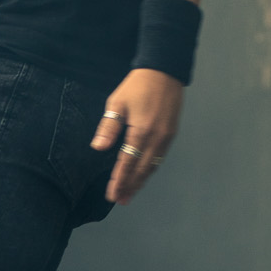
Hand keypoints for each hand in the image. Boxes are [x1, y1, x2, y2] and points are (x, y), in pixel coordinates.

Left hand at [91, 67, 183, 203]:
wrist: (165, 70)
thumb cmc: (137, 85)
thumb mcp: (117, 103)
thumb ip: (108, 127)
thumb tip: (98, 148)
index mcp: (141, 132)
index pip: (127, 163)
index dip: (120, 181)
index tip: (112, 196)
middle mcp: (156, 139)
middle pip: (142, 169)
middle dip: (130, 186)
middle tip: (120, 201)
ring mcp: (166, 137)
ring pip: (152, 166)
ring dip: (141, 181)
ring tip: (130, 194)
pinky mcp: (172, 133)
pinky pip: (160, 157)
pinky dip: (150, 170)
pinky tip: (144, 174)